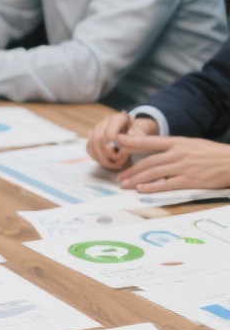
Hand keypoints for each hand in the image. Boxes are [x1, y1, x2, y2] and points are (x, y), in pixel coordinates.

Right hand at [85, 112, 157, 169]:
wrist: (133, 136)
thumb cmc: (138, 138)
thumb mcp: (141, 138)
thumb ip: (132, 141)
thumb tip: (117, 147)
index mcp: (119, 118)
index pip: (110, 133)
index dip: (113, 147)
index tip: (121, 156)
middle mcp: (105, 121)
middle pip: (97, 138)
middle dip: (105, 154)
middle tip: (116, 164)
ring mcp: (96, 128)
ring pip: (91, 144)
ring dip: (100, 158)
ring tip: (112, 165)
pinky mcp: (91, 137)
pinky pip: (89, 148)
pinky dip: (96, 157)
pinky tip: (106, 162)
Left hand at [114, 134, 229, 192]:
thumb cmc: (212, 154)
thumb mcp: (192, 145)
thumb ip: (174, 148)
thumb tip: (155, 153)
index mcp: (179, 142)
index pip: (152, 141)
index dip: (133, 141)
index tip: (118, 140)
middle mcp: (179, 153)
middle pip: (149, 161)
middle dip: (132, 170)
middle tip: (119, 177)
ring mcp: (184, 167)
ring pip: (154, 173)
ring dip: (137, 179)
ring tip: (125, 185)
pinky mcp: (190, 180)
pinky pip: (167, 184)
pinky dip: (152, 187)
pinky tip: (141, 189)